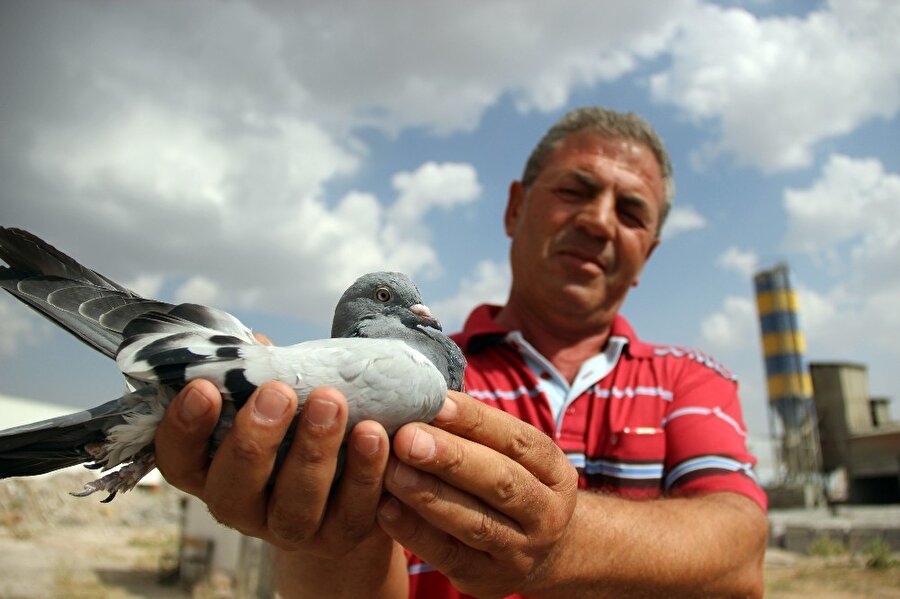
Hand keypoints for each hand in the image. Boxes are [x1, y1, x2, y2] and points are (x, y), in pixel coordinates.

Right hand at [155, 379, 391, 557]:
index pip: (179, 460)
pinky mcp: (339, 537)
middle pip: (233, 489)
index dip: (184, 429)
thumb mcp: (272, 399)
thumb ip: (258, 375)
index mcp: (209, 471)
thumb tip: (257, 344)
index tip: (203, 388)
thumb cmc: (296, 423)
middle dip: (254, 440)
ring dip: (313, 453)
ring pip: (294, 506)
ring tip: (332, 401)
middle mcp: (241, 508)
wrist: (346, 484)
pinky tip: (374, 434)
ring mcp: (289, 530)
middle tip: (279, 393)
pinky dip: (365, 473)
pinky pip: (351, 513)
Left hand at [377, 390, 578, 597]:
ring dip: (428, 494)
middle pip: (500, 482)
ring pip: (474, 522)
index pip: (518, 440)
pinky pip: (448, 554)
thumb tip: (426, 394)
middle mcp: (545, 513)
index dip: (476, 421)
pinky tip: (386, 508)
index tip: (435, 402)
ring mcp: (518, 551)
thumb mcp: (514, 457)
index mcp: (554, 472)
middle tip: (407, 437)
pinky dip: (415, 532)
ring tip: (390, 470)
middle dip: (451, 458)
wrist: (540, 554)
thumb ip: (479, 432)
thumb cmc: (512, 485)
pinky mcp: (484, 579)